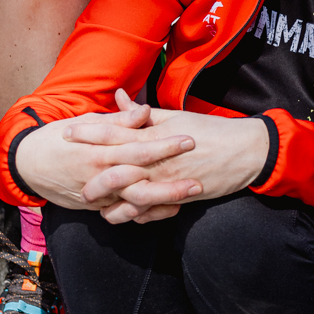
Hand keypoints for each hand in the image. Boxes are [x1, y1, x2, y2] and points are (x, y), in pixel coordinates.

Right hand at [14, 94, 201, 221]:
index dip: (165, 145)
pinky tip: (171, 209)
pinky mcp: (97, 207)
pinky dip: (148, 213)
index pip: (138, 147)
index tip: (189, 139)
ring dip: (165, 199)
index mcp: (100, 150)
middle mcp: (100, 175)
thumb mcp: (87, 122)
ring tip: (191, 194)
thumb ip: (119, 120)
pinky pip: (125, 214)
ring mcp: (99, 195)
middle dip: (171, 179)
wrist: (28, 164)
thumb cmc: (60, 138)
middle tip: (200, 176)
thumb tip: (145, 110)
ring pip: (135, 202)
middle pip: (141, 179)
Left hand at [50, 91, 270, 221]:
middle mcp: (158, 157)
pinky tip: (121, 215)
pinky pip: (153, 210)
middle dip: (90, 170)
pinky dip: (135, 214)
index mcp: (156, 134)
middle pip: (116, 164)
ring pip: (130, 193)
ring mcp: (169, 179)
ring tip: (90, 202)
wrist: (246, 151)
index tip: (67, 131)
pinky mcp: (181, 197)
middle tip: (67, 173)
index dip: (89, 131)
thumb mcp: (176, 117)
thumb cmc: (211, 131)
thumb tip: (120, 97)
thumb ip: (144, 113)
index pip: (115, 130)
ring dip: (110, 200)